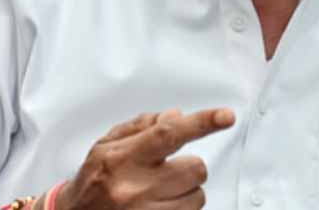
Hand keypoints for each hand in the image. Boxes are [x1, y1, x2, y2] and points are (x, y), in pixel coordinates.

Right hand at [56, 107, 235, 209]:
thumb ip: (143, 125)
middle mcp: (136, 188)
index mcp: (123, 158)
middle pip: (194, 168)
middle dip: (188, 165)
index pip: (168, 134)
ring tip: (161, 189)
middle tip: (169, 168)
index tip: (225, 116)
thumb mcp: (107, 143)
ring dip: (186, 190)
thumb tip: (177, 116)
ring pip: (197, 195)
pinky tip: (162, 203)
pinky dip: (182, 206)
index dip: (201, 123)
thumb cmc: (93, 179)